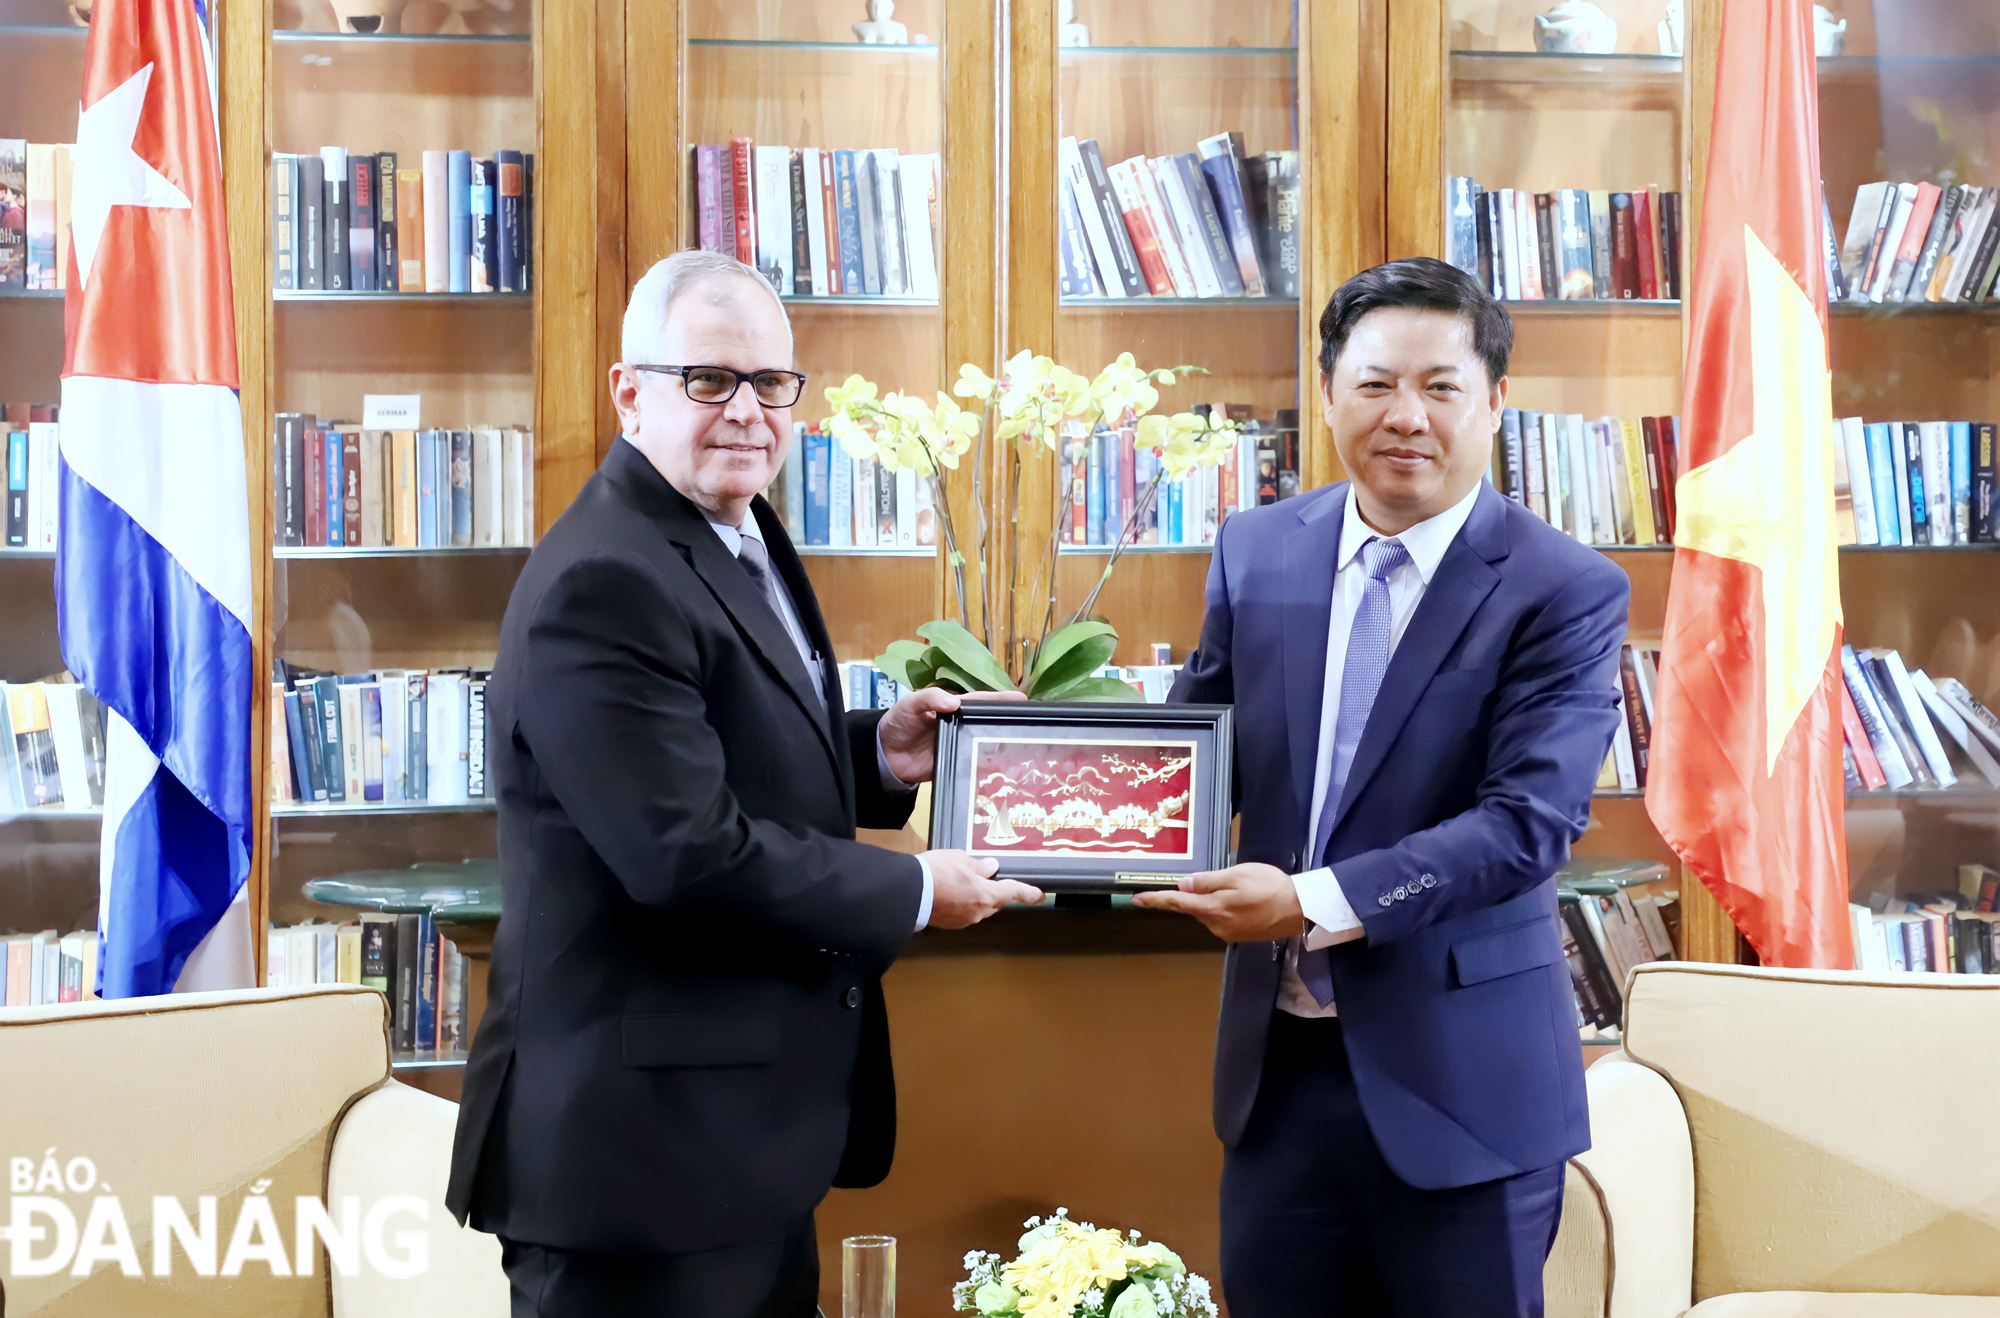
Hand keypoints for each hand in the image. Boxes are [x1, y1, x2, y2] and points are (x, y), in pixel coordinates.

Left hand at [878, 686, 1026, 784]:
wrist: (885, 755)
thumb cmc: (899, 722)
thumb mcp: (911, 704)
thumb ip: (930, 698)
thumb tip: (955, 702)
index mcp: (954, 707)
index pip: (983, 702)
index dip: (1002, 701)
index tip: (1024, 701)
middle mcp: (962, 726)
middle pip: (989, 725)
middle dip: (1010, 725)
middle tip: (1034, 729)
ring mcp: (961, 747)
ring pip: (987, 745)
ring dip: (1003, 748)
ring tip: (1027, 751)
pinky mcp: (957, 766)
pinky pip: (976, 766)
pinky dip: (989, 768)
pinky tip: (1006, 773)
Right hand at [923, 850, 1043, 928]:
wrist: (910, 892)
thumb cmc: (937, 873)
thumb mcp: (961, 859)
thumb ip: (979, 866)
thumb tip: (990, 868)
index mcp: (987, 895)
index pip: (1014, 893)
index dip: (1028, 893)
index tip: (1039, 896)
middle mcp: (979, 912)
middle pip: (995, 902)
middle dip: (994, 891)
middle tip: (986, 877)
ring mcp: (963, 920)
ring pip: (978, 908)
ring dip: (975, 896)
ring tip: (960, 880)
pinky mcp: (949, 924)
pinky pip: (963, 912)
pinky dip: (961, 903)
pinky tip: (950, 892)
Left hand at [1131, 863, 1306, 942]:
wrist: (1300, 909)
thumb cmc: (1269, 886)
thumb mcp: (1237, 874)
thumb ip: (1208, 881)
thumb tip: (1183, 884)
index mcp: (1213, 909)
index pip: (1177, 903)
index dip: (1156, 900)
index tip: (1137, 900)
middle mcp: (1215, 926)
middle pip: (1193, 908)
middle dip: (1196, 893)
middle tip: (1222, 878)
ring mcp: (1228, 933)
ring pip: (1208, 913)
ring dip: (1213, 900)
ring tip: (1240, 886)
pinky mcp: (1239, 935)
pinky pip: (1221, 918)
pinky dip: (1224, 907)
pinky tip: (1243, 899)